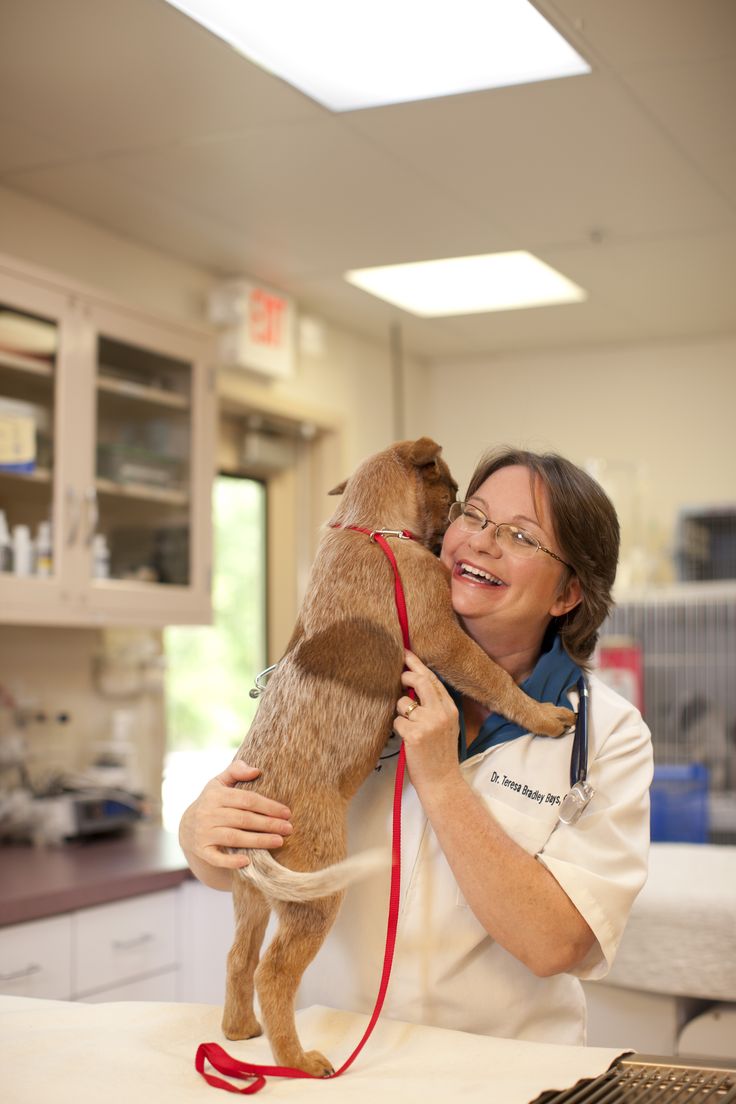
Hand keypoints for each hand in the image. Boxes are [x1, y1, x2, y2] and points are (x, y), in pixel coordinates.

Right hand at [179, 760, 292, 871]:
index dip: (268, 806)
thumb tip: (257, 770)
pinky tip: (248, 861)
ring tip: (279, 841)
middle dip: (268, 824)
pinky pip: (216, 858)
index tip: (287, 813)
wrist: (187, 827)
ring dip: (258, 840)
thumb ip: (236, 771)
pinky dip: (231, 861)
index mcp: (216, 795)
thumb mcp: (219, 783)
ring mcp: (204, 833)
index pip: (247, 799)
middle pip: (243, 819)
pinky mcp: (201, 850)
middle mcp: (208, 813)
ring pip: (234, 837)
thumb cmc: (212, 802)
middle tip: (289, 829)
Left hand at [393, 650, 461, 792]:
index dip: (418, 665)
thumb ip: (434, 706)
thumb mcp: (445, 726)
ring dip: (400, 712)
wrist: (442, 781)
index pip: (433, 680)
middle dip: (406, 675)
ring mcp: (429, 723)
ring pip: (403, 702)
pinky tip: (407, 740)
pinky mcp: (415, 734)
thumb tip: (413, 684)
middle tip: (399, 676)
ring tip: (409, 727)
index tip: (406, 653)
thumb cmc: (439, 754)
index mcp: (450, 709)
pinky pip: (397, 721)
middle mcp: (441, 713)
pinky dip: (398, 729)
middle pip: (420, 681)